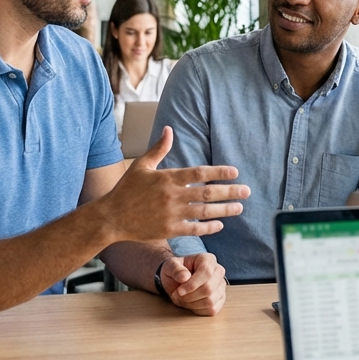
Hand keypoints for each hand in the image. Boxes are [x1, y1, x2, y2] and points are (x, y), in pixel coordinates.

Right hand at [97, 126, 248, 242]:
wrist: (111, 217)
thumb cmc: (126, 189)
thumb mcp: (141, 165)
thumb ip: (158, 148)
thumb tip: (169, 129)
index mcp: (167, 178)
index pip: (199, 174)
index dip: (219, 173)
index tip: (234, 172)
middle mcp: (172, 196)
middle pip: (208, 194)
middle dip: (230, 192)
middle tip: (247, 191)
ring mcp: (171, 214)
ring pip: (205, 213)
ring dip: (225, 210)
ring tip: (239, 207)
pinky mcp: (169, 230)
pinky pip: (194, 229)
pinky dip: (209, 227)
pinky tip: (220, 224)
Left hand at [159, 253, 226, 315]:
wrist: (178, 281)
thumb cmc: (175, 271)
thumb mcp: (170, 266)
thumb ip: (175, 269)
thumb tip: (184, 277)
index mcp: (208, 259)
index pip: (206, 272)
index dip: (192, 284)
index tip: (179, 291)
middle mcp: (218, 271)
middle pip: (209, 289)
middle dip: (190, 296)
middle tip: (177, 295)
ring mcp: (221, 286)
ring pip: (210, 301)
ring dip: (192, 304)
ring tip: (182, 299)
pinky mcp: (220, 299)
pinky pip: (212, 309)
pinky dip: (198, 310)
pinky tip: (190, 304)